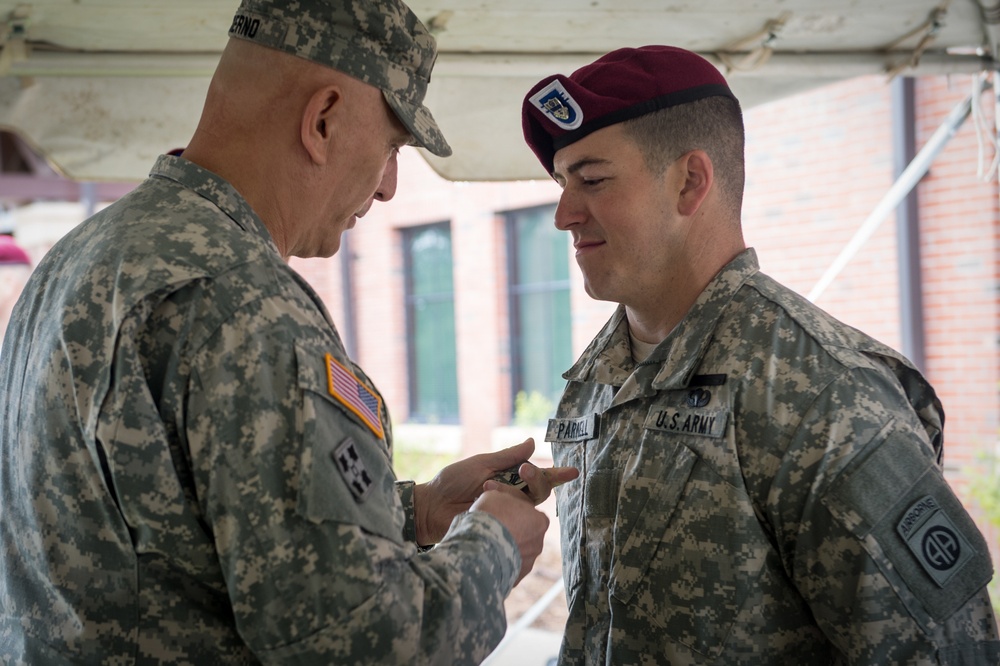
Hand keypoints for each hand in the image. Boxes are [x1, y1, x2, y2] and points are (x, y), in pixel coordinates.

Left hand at [412, 438, 577, 544]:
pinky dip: (509, 514)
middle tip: (523, 470)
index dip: (557, 474)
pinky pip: (516, 523)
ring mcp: (507, 513)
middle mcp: (512, 496)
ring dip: (513, 494)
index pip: (538, 476)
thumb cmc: (452, 482)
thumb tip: (533, 442)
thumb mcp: (481, 463)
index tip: (573, 471)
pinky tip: (499, 511)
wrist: (431, 506)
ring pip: (529, 506)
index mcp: (509, 477)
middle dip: (536, 478)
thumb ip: (507, 456)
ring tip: (489, 488)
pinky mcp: (501, 528)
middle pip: (539, 491)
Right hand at [470, 482, 549, 583]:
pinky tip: (485, 558)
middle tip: (492, 527)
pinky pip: (507, 568)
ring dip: (505, 548)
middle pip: (525, 534)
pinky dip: (498, 564)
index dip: (514, 510)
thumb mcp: (496, 494)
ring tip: (486, 544)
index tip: (500, 510)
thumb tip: (501, 497)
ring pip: (516, 552)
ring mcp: (528, 563)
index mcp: (540, 521)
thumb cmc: (490, 515)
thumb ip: (504, 497)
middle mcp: (538, 543)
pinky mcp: (516, 578)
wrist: (479, 547)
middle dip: (511, 531)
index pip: (530, 513)